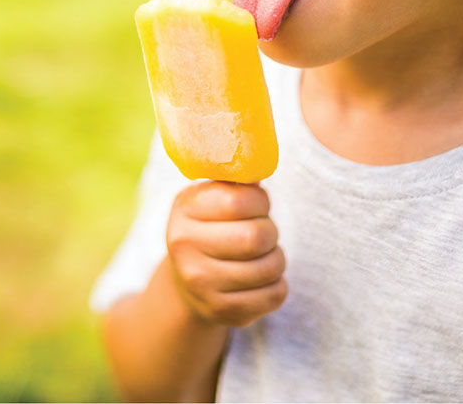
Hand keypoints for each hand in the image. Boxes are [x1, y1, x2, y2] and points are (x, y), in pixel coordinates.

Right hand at [165, 180, 286, 327]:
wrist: (188, 281)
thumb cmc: (211, 227)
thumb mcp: (212, 198)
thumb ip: (237, 180)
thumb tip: (262, 151)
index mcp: (184, 209)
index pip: (240, 200)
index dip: (261, 201)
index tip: (258, 205)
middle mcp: (185, 247)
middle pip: (256, 237)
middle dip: (271, 232)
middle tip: (264, 233)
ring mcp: (201, 284)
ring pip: (270, 268)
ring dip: (277, 259)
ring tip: (264, 255)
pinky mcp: (222, 312)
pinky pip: (274, 295)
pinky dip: (278, 285)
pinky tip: (262, 279)